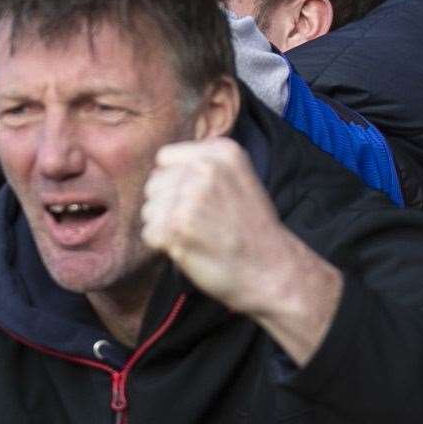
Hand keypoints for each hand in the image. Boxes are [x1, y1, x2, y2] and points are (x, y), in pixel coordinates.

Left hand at [142, 138, 342, 363]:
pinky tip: (192, 248)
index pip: (164, 159)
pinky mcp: (178, 226)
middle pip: (153, 184)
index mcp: (220, 151)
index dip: (175, 183)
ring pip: (148, 209)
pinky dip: (164, 247)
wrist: (273, 272)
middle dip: (168, 205)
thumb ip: (201, 164)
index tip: (201, 201)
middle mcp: (205, 168)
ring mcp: (191, 196)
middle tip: (202, 222)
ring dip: (165, 227)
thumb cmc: (250, 228)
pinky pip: (149, 234)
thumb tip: (158, 166)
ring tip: (198, 235)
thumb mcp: (237, 178)